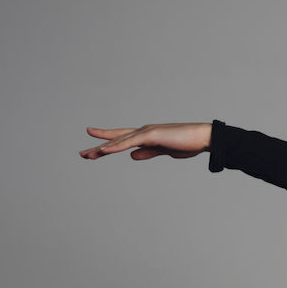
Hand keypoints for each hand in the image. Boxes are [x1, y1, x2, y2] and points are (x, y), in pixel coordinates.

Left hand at [78, 123, 211, 160]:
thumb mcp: (164, 151)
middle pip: (117, 139)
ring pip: (120, 140)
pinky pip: (130, 141)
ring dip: (103, 147)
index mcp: (147, 137)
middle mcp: (143, 131)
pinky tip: (105, 150)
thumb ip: (148, 152)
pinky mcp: (152, 134)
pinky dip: (117, 145)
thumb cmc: (188, 144)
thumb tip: (131, 156)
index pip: (123, 140)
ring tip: (88, 154)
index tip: (93, 147)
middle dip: (99, 146)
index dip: (108, 142)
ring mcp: (147, 132)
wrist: (203, 138)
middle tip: (83, 154)